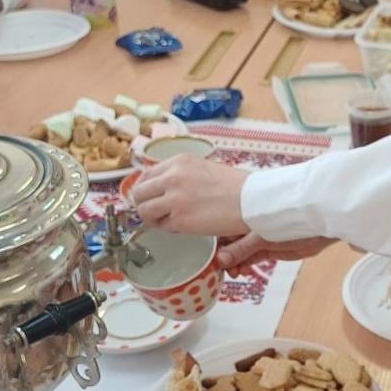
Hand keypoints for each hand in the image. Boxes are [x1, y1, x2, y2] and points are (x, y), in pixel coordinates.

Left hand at [132, 155, 249, 237]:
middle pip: (138, 194)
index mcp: (179, 161)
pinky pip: (162, 227)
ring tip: (168, 221)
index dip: (145, 190)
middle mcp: (172, 177)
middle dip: (143, 205)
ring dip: (152, 219)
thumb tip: (164, 188)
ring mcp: (174, 199)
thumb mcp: (203, 168)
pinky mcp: (179, 220)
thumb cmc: (235, 186)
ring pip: (144, 212)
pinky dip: (169, 229)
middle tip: (154, 212)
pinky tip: (184, 226)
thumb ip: (181, 174)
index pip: (146, 175)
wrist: (252, 200)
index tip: (148, 198)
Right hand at [217, 230, 336, 271]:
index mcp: (244, 214)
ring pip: (239, 252)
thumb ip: (242, 250)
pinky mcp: (268, 249)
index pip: (222, 229)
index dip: (215, 243)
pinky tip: (240, 272)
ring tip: (232, 273)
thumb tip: (221, 260)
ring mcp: (259, 238)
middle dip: (223, 256)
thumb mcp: (262, 237)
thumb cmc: (290, 220)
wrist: (319, 224)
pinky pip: (251, 257)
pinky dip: (245, 265)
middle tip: (220, 270)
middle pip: (229, 242)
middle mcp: (248, 225)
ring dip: (234, 263)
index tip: (208, 257)